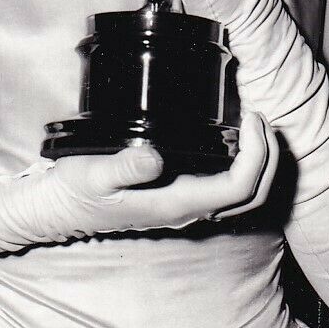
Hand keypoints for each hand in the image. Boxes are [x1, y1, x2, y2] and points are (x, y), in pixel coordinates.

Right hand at [49, 111, 278, 236]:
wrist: (60, 210)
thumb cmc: (77, 190)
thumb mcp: (94, 173)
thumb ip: (125, 167)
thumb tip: (155, 158)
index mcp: (175, 204)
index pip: (237, 188)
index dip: (255, 154)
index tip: (250, 119)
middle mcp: (187, 210)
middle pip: (252, 196)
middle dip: (268, 158)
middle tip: (261, 118)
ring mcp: (186, 206)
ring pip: (243, 196)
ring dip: (260, 162)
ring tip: (255, 125)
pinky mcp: (180, 196)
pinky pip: (226, 189)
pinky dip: (243, 165)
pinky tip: (234, 139)